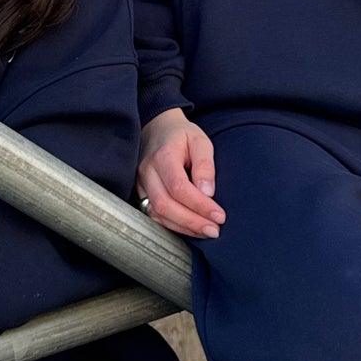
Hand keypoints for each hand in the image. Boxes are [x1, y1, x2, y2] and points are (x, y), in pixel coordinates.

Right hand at [137, 108, 225, 239]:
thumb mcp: (200, 141)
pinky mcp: (141, 192)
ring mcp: (141, 183)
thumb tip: (208, 192)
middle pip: (165, 204)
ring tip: (206, 231)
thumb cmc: (182, 135)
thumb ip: (205, 165)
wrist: (158, 129)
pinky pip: (153, 215)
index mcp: (164, 156)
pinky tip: (190, 228)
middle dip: (192, 222)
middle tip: (214, 230)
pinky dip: (172, 225)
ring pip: (157, 213)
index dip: (199, 205)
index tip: (219, 216)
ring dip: (183, 227)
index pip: (179, 187)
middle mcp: (148, 171)